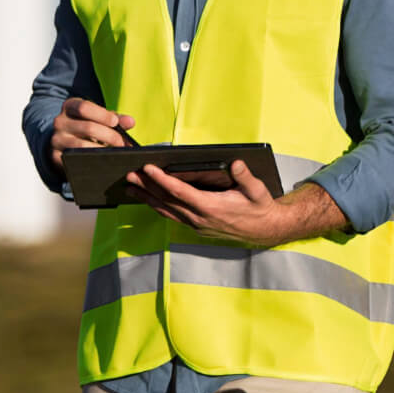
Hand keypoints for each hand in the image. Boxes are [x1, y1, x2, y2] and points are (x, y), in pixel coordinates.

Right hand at [49, 98, 136, 171]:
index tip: (116, 123)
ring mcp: (57, 139)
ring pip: (83, 146)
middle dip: (110, 136)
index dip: (102, 115)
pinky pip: (76, 160)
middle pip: (88, 128)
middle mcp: (60, 121)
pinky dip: (93, 161)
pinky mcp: (56, 156)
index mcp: (70, 107)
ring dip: (104, 151)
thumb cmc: (85, 127)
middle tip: (122, 144)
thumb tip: (131, 121)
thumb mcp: (96, 118)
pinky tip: (104, 162)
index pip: (84, 107)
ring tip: (116, 154)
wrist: (61, 142)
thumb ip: (114, 118)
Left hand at [126, 160, 283, 245]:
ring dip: (146, 198)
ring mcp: (196, 224)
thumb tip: (235, 162)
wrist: (264, 230)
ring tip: (130, 188)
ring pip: (165, 211)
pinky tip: (148, 200)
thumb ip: (244, 177)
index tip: (147, 169)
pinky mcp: (196, 227)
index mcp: (211, 207)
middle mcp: (199, 218)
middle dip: (146, 187)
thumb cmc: (259, 207)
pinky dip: (157, 207)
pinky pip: (172, 216)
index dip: (161, 180)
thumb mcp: (257, 190)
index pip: (179, 192)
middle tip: (129, 175)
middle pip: (166, 201)